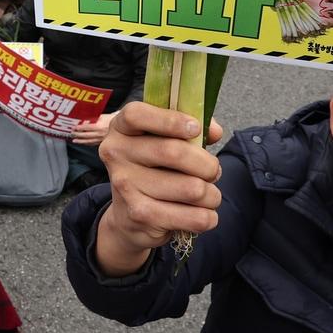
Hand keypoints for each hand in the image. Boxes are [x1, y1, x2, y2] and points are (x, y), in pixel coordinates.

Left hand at [72, 112, 117, 145]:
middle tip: (71, 134)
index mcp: (100, 126)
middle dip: (77, 135)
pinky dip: (87, 143)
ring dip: (81, 141)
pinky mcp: (104, 142)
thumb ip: (94, 118)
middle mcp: (100, 133)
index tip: (74, 128)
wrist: (123, 126)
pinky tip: (84, 143)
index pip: (86, 128)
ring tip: (75, 141)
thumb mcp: (104, 116)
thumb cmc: (114, 119)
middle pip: (86, 135)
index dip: (79, 128)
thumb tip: (85, 119)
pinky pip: (94, 143)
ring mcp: (102, 139)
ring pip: (89, 141)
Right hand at [93, 103, 224, 276]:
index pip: (137, 115)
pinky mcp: (141, 214)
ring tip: (207, 195)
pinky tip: (201, 213)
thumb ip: (189, 129)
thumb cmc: (154, 169)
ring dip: (212, 194)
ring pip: (192, 188)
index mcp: (121, 129)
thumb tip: (215, 131)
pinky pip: (194, 216)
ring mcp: (126, 186)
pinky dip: (208, 217)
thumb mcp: (163, 141)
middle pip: (175, 152)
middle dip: (208, 165)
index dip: (171, 120)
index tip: (195, 128)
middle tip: (213, 171)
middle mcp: (117, 154)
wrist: (129, 216)